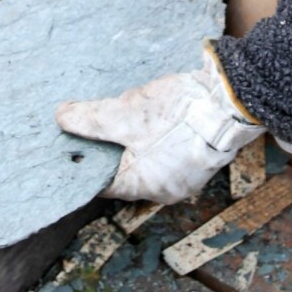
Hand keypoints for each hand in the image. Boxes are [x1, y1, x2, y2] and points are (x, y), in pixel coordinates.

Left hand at [55, 48, 262, 202]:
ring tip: (123, 117)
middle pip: (126, 173)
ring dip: (135, 144)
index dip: (87, 161)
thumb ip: (91, 119)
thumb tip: (61, 117)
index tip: (74, 144)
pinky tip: (153, 119)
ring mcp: (186, 177)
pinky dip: (156, 141)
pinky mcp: (199, 158)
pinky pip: (168, 155)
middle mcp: (165, 190)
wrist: (230, 100)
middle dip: (111, 151)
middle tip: (95, 126)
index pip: (103, 182)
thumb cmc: (178, 113)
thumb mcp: (125, 113)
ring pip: (148, 163)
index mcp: (143, 186)